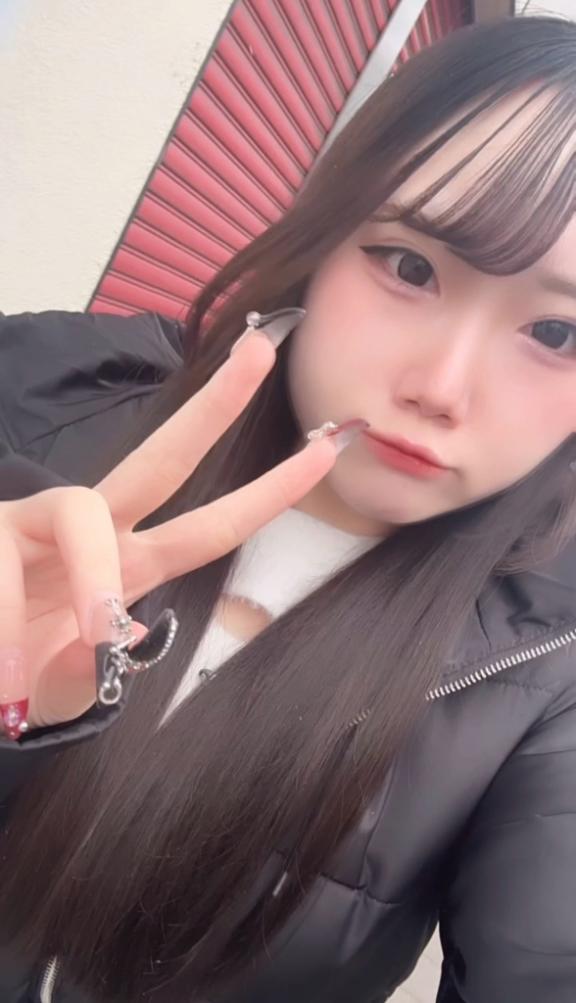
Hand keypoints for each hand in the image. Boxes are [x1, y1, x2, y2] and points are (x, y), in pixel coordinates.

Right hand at [0, 325, 358, 735]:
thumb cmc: (13, 676)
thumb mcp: (60, 691)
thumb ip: (88, 676)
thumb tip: (125, 634)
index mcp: (130, 566)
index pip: (211, 529)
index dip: (269, 494)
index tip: (327, 450)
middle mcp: (94, 531)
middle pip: (163, 461)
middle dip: (216, 408)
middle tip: (261, 351)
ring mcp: (37, 521)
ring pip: (81, 509)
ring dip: (88, 581)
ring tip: (54, 656)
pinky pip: (6, 563)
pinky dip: (6, 622)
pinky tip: (0, 667)